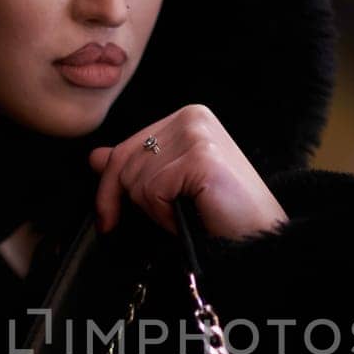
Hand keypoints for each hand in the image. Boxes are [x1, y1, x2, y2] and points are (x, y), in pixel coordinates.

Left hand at [87, 104, 289, 240]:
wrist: (258, 236)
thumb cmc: (221, 213)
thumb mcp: (171, 184)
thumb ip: (136, 166)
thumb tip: (95, 157)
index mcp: (186, 117)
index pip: (125, 148)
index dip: (110, 188)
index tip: (108, 219)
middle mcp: (192, 117)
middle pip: (124, 163)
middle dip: (131, 202)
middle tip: (161, 219)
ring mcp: (197, 134)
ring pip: (136, 179)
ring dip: (155, 210)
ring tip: (185, 214)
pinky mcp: (200, 157)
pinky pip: (153, 191)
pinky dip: (164, 215)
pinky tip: (190, 216)